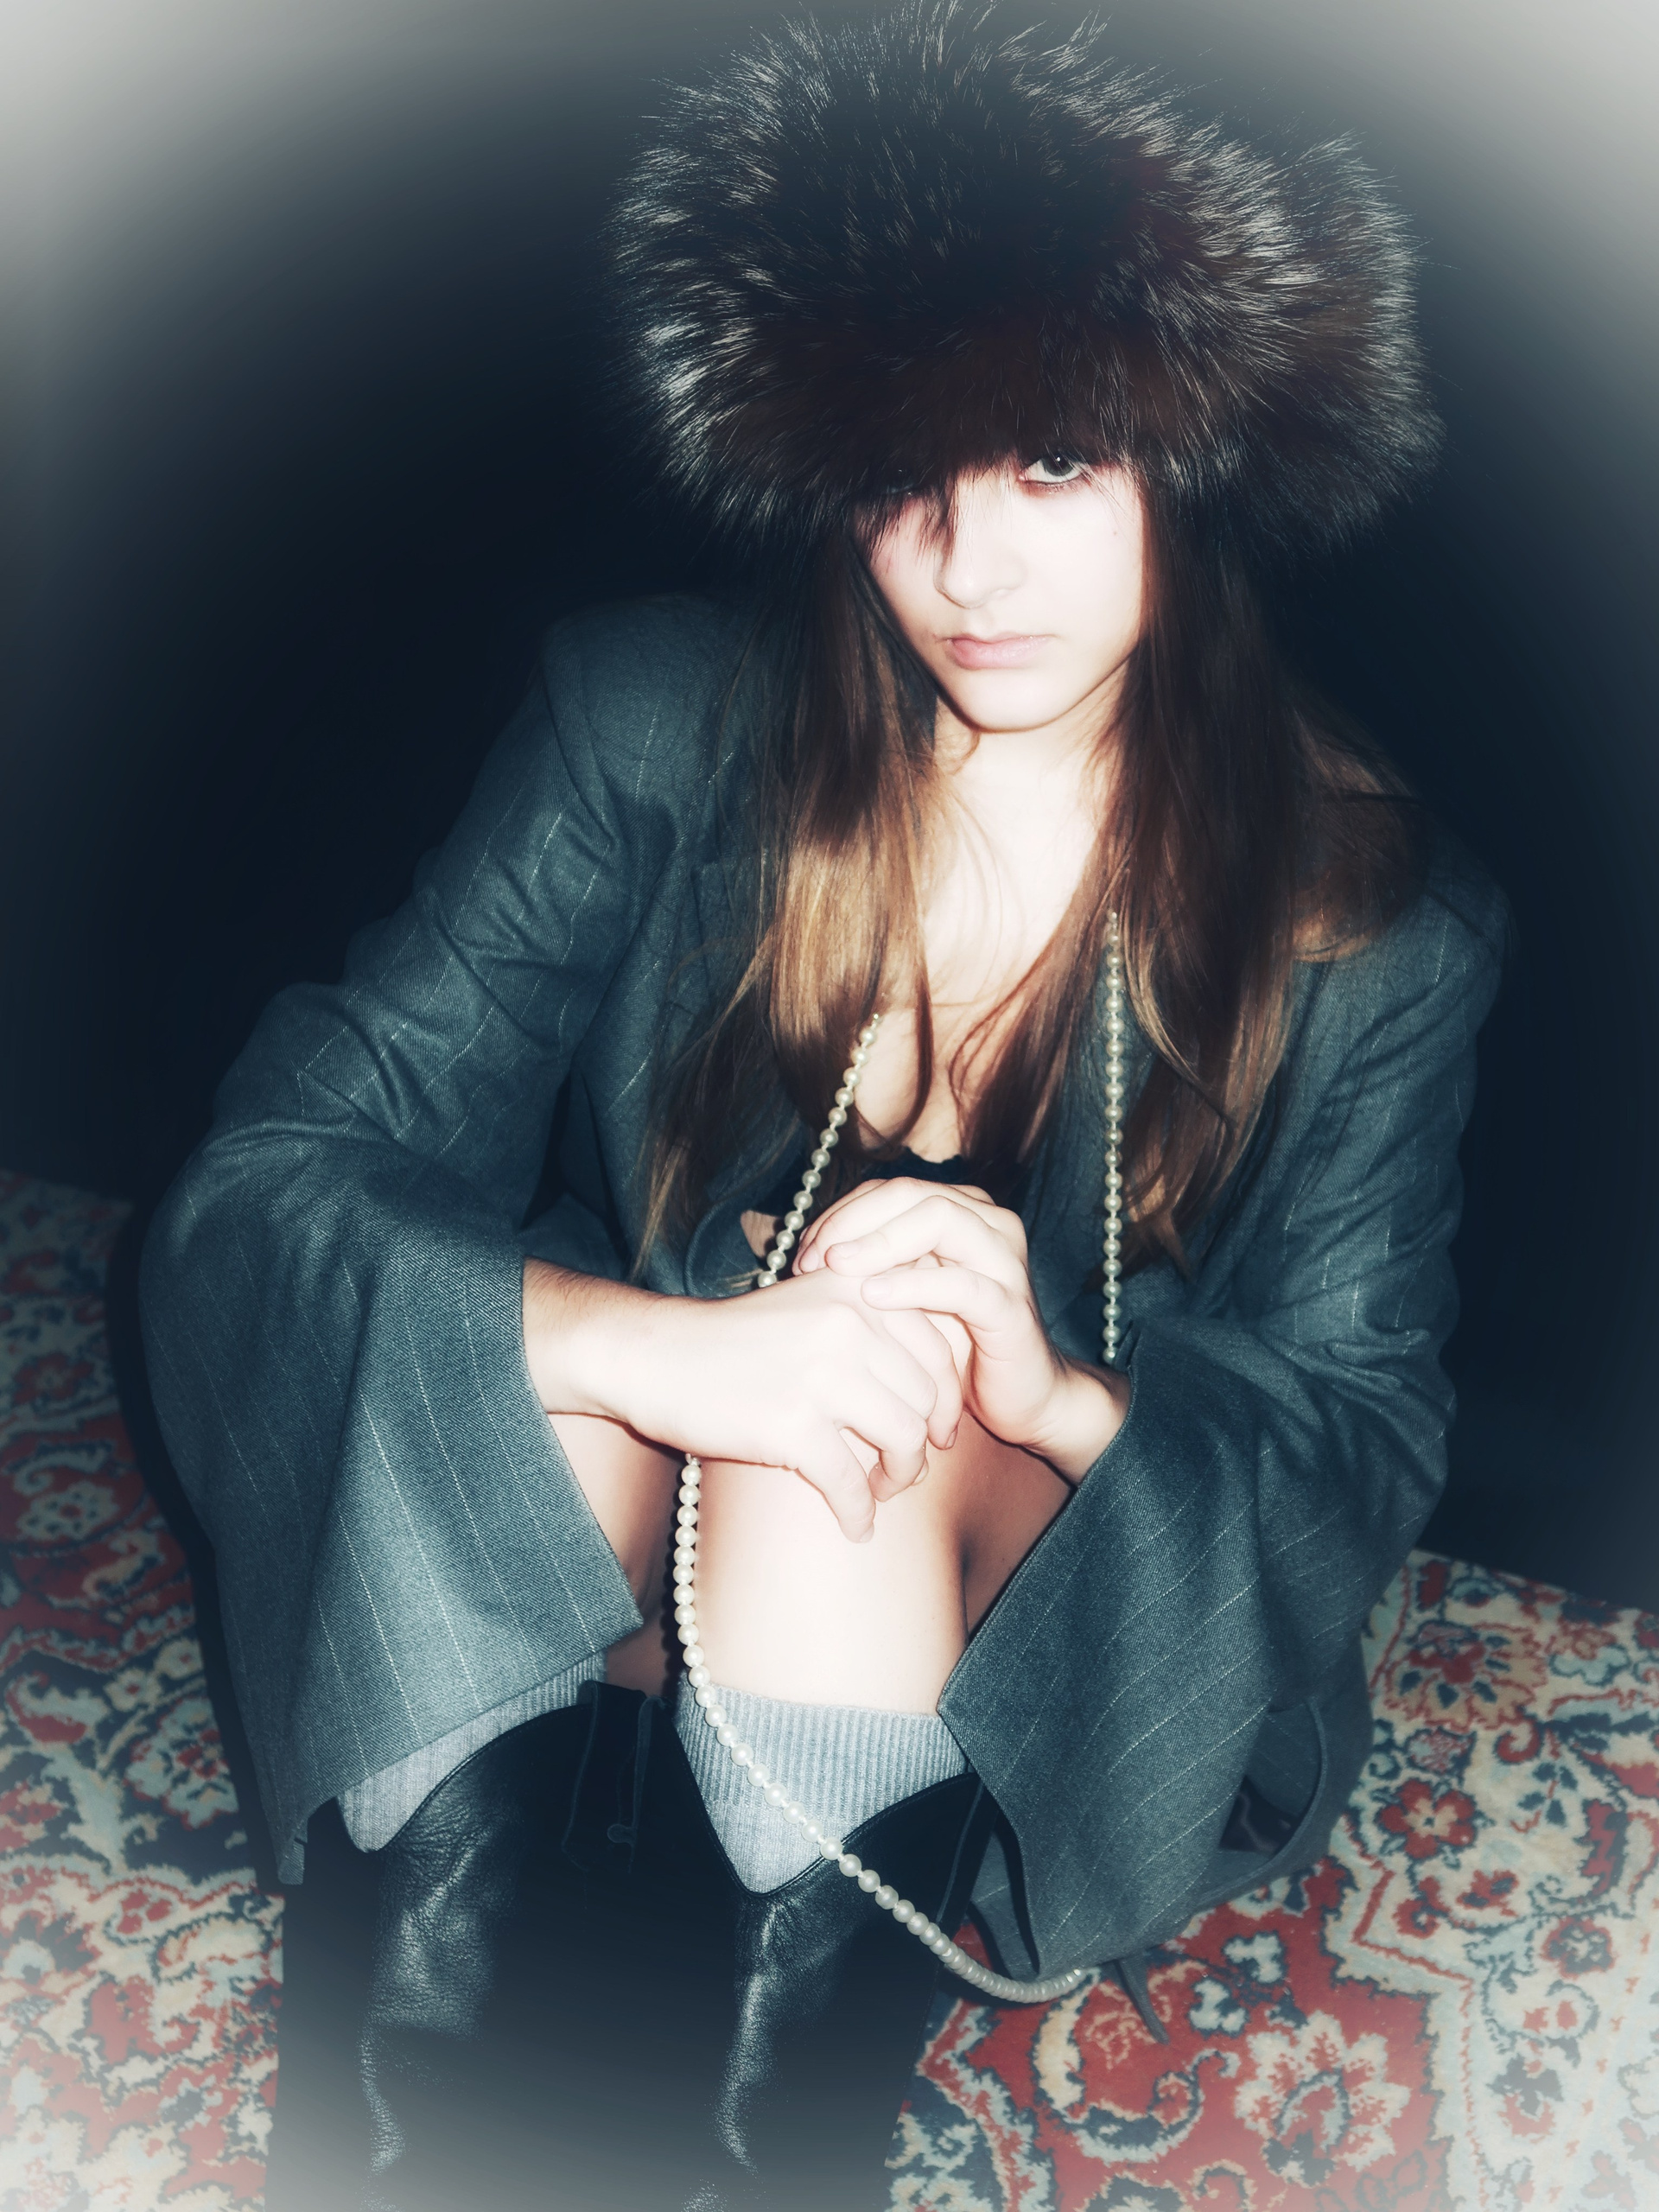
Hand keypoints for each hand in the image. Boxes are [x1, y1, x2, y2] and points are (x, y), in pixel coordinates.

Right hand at [528, 1259, 964, 1541]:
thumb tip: (940, 1389)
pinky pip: (850, 1483)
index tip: (938, 1430)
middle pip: (926, 1399)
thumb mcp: (812, 1304)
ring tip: (880, 1493)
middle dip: (924, 1444)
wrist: (654, 1356)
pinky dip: (857, 1512)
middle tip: (906, 1468)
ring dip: (899, 1478)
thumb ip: (873, 1325)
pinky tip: (854, 1526)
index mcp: (860, 1287)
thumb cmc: (735, 1339)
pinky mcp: (793, 1424)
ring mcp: (822, 1373)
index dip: (949, 1398)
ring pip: (902, 1439)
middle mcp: (850, 1322)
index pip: (941, 1349)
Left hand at [793, 1178, 1126, 1480]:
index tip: (802, 1251)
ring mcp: (1005, 1260)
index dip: (841, 1213)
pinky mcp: (1011, 1306)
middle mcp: (990, 1223)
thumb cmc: (956, 1346)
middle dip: (852, 1221)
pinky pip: (960, 1283)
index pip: (890, 1190)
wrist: (1022, 1398)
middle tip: (810, 1259)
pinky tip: (872, 1297)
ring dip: (878, 1241)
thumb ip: (873, 1265)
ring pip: (938, 1220)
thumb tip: (803, 1251)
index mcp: (963, 1212)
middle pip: (910, 1193)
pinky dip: (912, 1285)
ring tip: (835, 1268)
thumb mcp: (907, 1296)